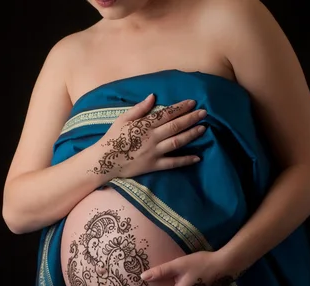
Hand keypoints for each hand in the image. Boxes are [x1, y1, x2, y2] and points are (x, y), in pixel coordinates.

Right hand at [89, 94, 207, 178]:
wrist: (105, 161)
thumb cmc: (113, 138)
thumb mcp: (122, 119)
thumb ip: (139, 108)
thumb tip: (153, 96)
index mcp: (145, 125)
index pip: (166, 114)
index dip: (181, 108)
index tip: (193, 103)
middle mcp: (152, 137)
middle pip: (175, 126)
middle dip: (191, 118)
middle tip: (204, 113)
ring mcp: (154, 152)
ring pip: (177, 142)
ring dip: (191, 135)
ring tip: (203, 129)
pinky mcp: (154, 165)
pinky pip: (172, 163)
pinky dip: (185, 160)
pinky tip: (197, 158)